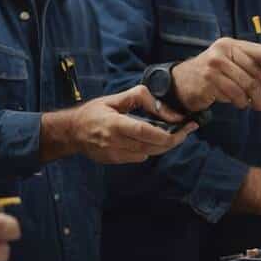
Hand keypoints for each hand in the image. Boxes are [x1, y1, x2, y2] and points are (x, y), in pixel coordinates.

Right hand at [42, 85, 196, 163]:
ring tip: (175, 133)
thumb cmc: (93, 112)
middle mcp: (116, 143)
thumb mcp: (114, 99)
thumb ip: (138, 98)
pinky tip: (151, 139)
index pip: (146, 133)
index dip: (168, 133)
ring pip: (150, 153)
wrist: (72, 132)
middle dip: (174, 139)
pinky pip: (140, 157)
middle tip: (187, 129)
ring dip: (164, 144)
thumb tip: (161, 108)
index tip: (184, 127)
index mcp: (115, 125)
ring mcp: (116, 155)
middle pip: (153, 146)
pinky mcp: (116, 161)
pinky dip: (149, 148)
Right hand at [171, 38, 260, 111]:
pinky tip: (241, 104)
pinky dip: (242, 102)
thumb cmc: (211, 76)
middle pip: (257, 71)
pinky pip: (234, 94)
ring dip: (256, 99)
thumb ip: (251, 68)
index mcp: (233, 44)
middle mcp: (223, 50)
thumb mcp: (231, 64)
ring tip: (258, 105)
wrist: (181, 82)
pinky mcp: (208, 80)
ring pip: (247, 84)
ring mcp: (214, 64)